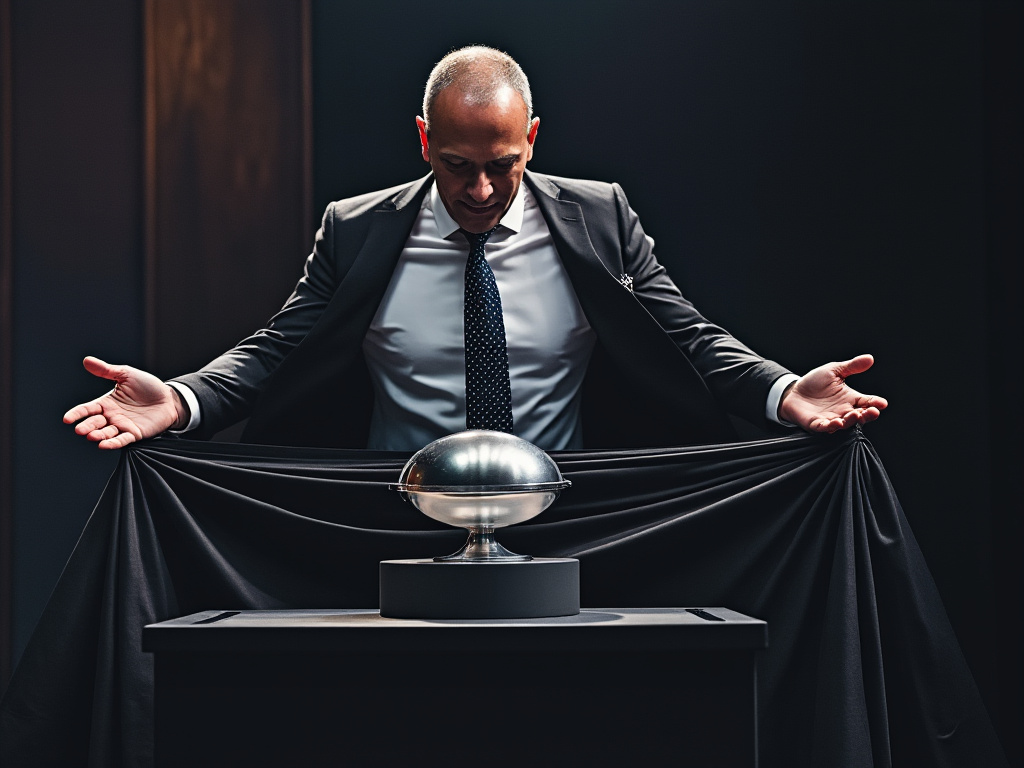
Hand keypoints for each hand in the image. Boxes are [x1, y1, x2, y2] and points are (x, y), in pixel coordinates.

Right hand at [63, 356, 188, 448]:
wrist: (170, 397)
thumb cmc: (148, 386)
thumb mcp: (126, 374)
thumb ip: (106, 370)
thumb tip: (87, 361)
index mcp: (107, 403)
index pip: (87, 409)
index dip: (77, 414)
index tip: (67, 419)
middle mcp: (112, 416)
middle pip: (95, 423)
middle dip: (87, 426)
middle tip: (80, 430)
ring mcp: (123, 426)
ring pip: (107, 433)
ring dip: (98, 435)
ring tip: (91, 436)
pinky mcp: (135, 433)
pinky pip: (123, 440)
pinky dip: (113, 443)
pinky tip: (104, 445)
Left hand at [778, 354, 887, 432]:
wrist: (794, 391)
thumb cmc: (815, 382)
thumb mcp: (834, 371)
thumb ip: (852, 366)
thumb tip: (870, 358)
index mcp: (850, 398)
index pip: (867, 402)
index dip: (875, 403)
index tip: (882, 403)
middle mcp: (843, 411)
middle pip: (860, 416)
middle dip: (867, 415)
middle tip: (872, 411)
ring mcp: (830, 418)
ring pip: (845, 424)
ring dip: (851, 421)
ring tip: (854, 415)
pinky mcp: (816, 424)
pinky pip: (825, 428)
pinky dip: (830, 426)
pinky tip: (835, 422)